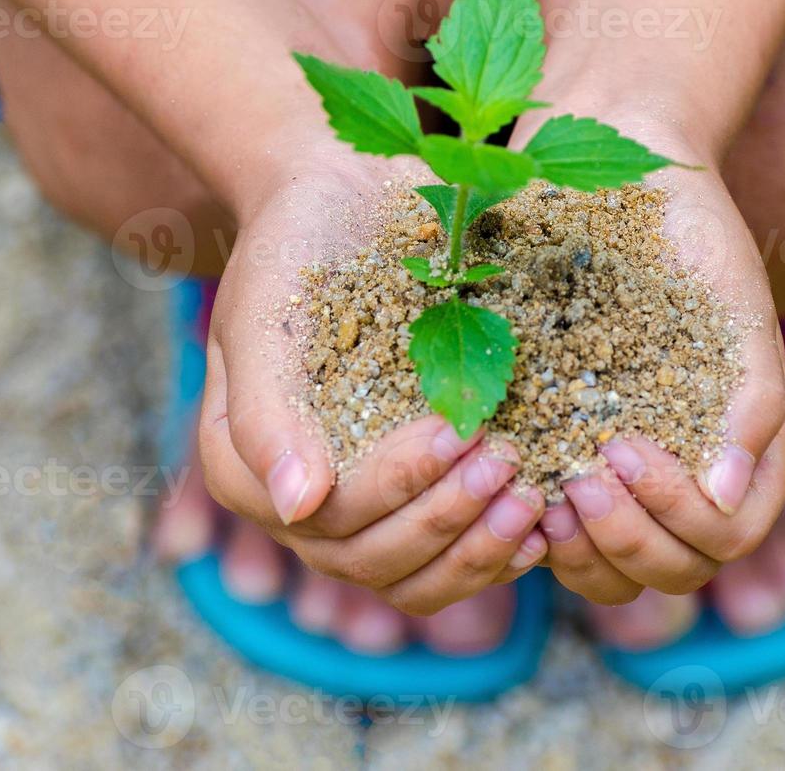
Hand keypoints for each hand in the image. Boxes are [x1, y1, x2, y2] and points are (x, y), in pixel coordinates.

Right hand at [195, 149, 546, 615]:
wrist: (344, 204)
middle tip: (508, 462)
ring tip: (533, 499)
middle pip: (369, 560)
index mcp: (243, 466)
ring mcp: (357, 509)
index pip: (324, 518)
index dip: (396, 486)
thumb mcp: (266, 312)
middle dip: (446, 519)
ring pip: (412, 580)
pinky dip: (494, 554)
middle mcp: (296, 504)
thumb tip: (296, 506)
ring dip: (476, 550)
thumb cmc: (297, 246)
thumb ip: (265, 410)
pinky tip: (541, 525)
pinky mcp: (410, 501)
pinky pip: (449, 566)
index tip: (459, 431)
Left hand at [513, 112, 784, 604]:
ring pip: (610, 572)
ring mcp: (620, 470)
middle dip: (629, 542)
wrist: (616, 173)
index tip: (624, 448)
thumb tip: (728, 495)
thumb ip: (754, 396)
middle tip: (578, 482)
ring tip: (540, 499)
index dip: (680, 520)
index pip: (728, 537)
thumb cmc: (688, 231)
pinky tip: (504, 483)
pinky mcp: (561, 452)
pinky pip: (553, 531)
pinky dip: (534, 530)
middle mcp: (681, 471)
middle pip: (673, 573)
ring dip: (581, 554)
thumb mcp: (733, 303)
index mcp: (735, 446)